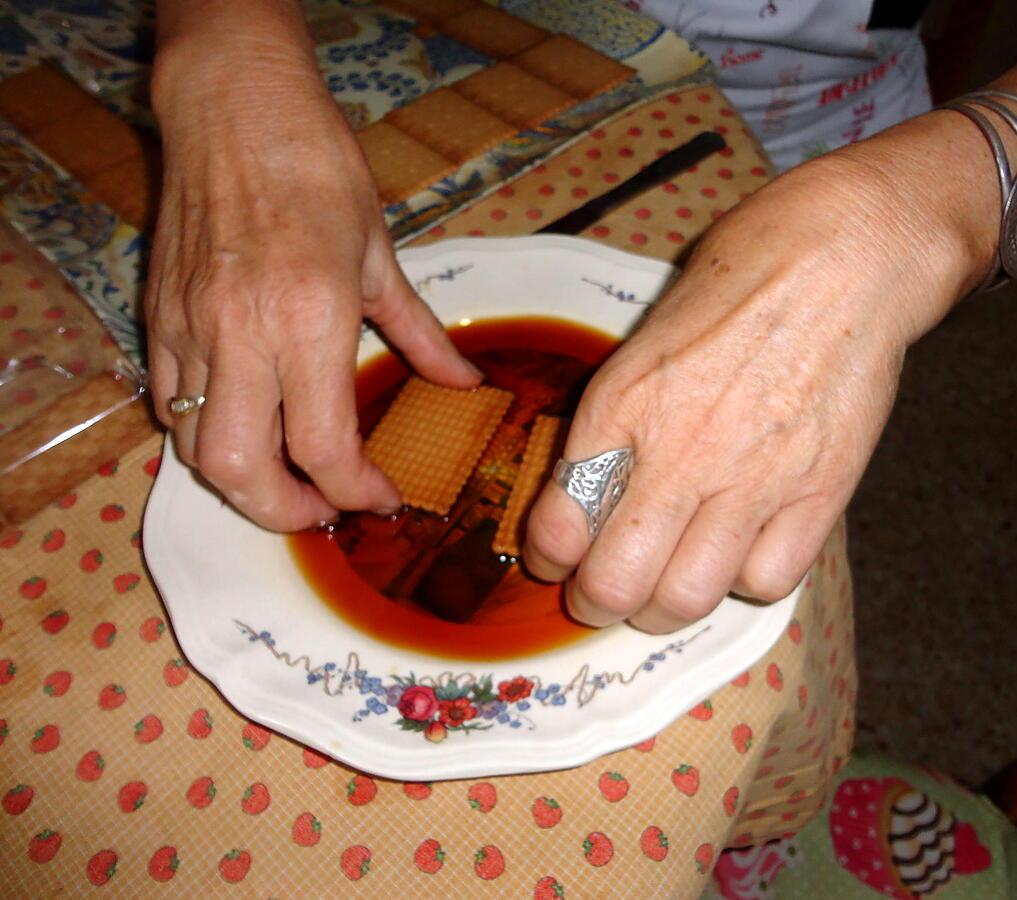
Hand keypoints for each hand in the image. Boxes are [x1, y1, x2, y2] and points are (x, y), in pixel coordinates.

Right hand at [145, 50, 479, 530]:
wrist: (235, 109)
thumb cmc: (318, 170)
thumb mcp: (382, 255)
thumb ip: (419, 333)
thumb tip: (461, 382)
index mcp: (309, 320)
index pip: (324, 447)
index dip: (357, 492)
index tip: (382, 498)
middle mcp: (242, 335)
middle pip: (241, 470)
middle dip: (284, 512)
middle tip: (324, 507)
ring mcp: (192, 329)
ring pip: (194, 447)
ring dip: (242, 481)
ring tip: (287, 476)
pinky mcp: (159, 317)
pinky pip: (169, 405)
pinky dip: (203, 434)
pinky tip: (244, 423)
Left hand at [523, 117, 993, 631]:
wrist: (852, 252)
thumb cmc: (748, 269)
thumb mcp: (652, 330)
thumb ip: (622, 411)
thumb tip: (598, 478)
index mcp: (625, 401)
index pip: (559, 523)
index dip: (548, 557)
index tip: (557, 559)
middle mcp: (681, 450)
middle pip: (616, 582)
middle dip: (595, 604)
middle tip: (601, 597)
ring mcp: (754, 478)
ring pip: (686, 599)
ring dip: (663, 608)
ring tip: (665, 590)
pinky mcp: (821, 492)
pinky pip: (768, 581)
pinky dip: (746, 581)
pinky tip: (741, 551)